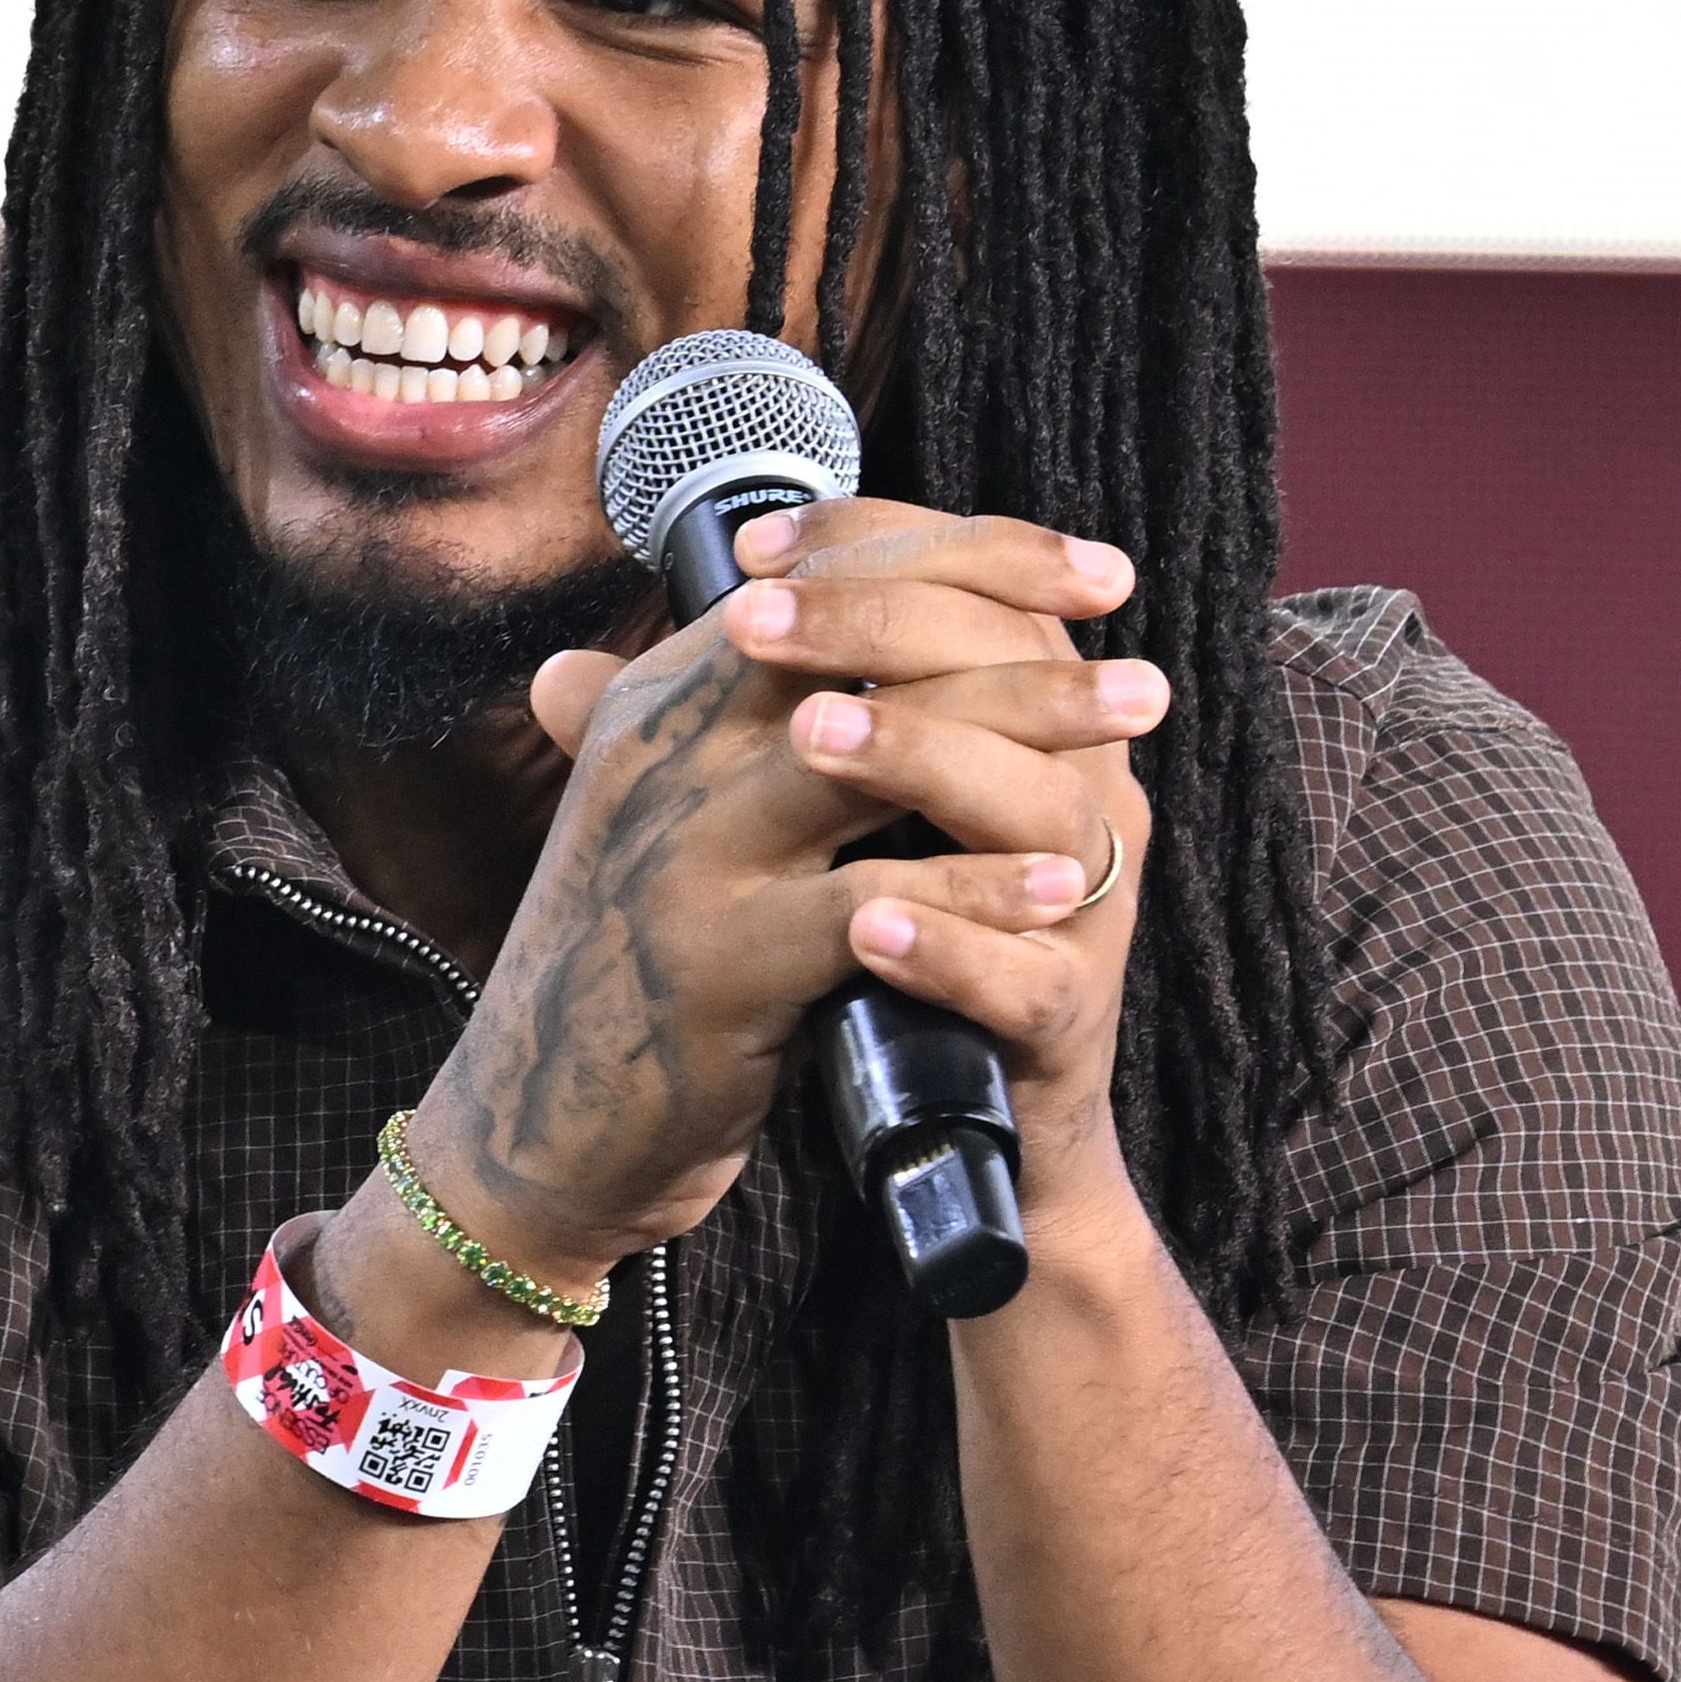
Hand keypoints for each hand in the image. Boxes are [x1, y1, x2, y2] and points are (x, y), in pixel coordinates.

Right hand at [402, 500, 1168, 1274]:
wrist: (537, 1127)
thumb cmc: (639, 960)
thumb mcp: (669, 811)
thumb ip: (745, 716)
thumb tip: (886, 614)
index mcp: (659, 697)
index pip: (829, 571)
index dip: (974, 554)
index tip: (1094, 572)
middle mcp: (663, 753)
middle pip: (857, 638)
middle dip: (1021, 632)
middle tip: (1143, 664)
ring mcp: (684, 854)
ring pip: (872, 748)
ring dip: (1026, 729)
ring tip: (1133, 729)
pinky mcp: (717, 963)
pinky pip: (867, 904)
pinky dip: (974, 889)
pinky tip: (1059, 886)